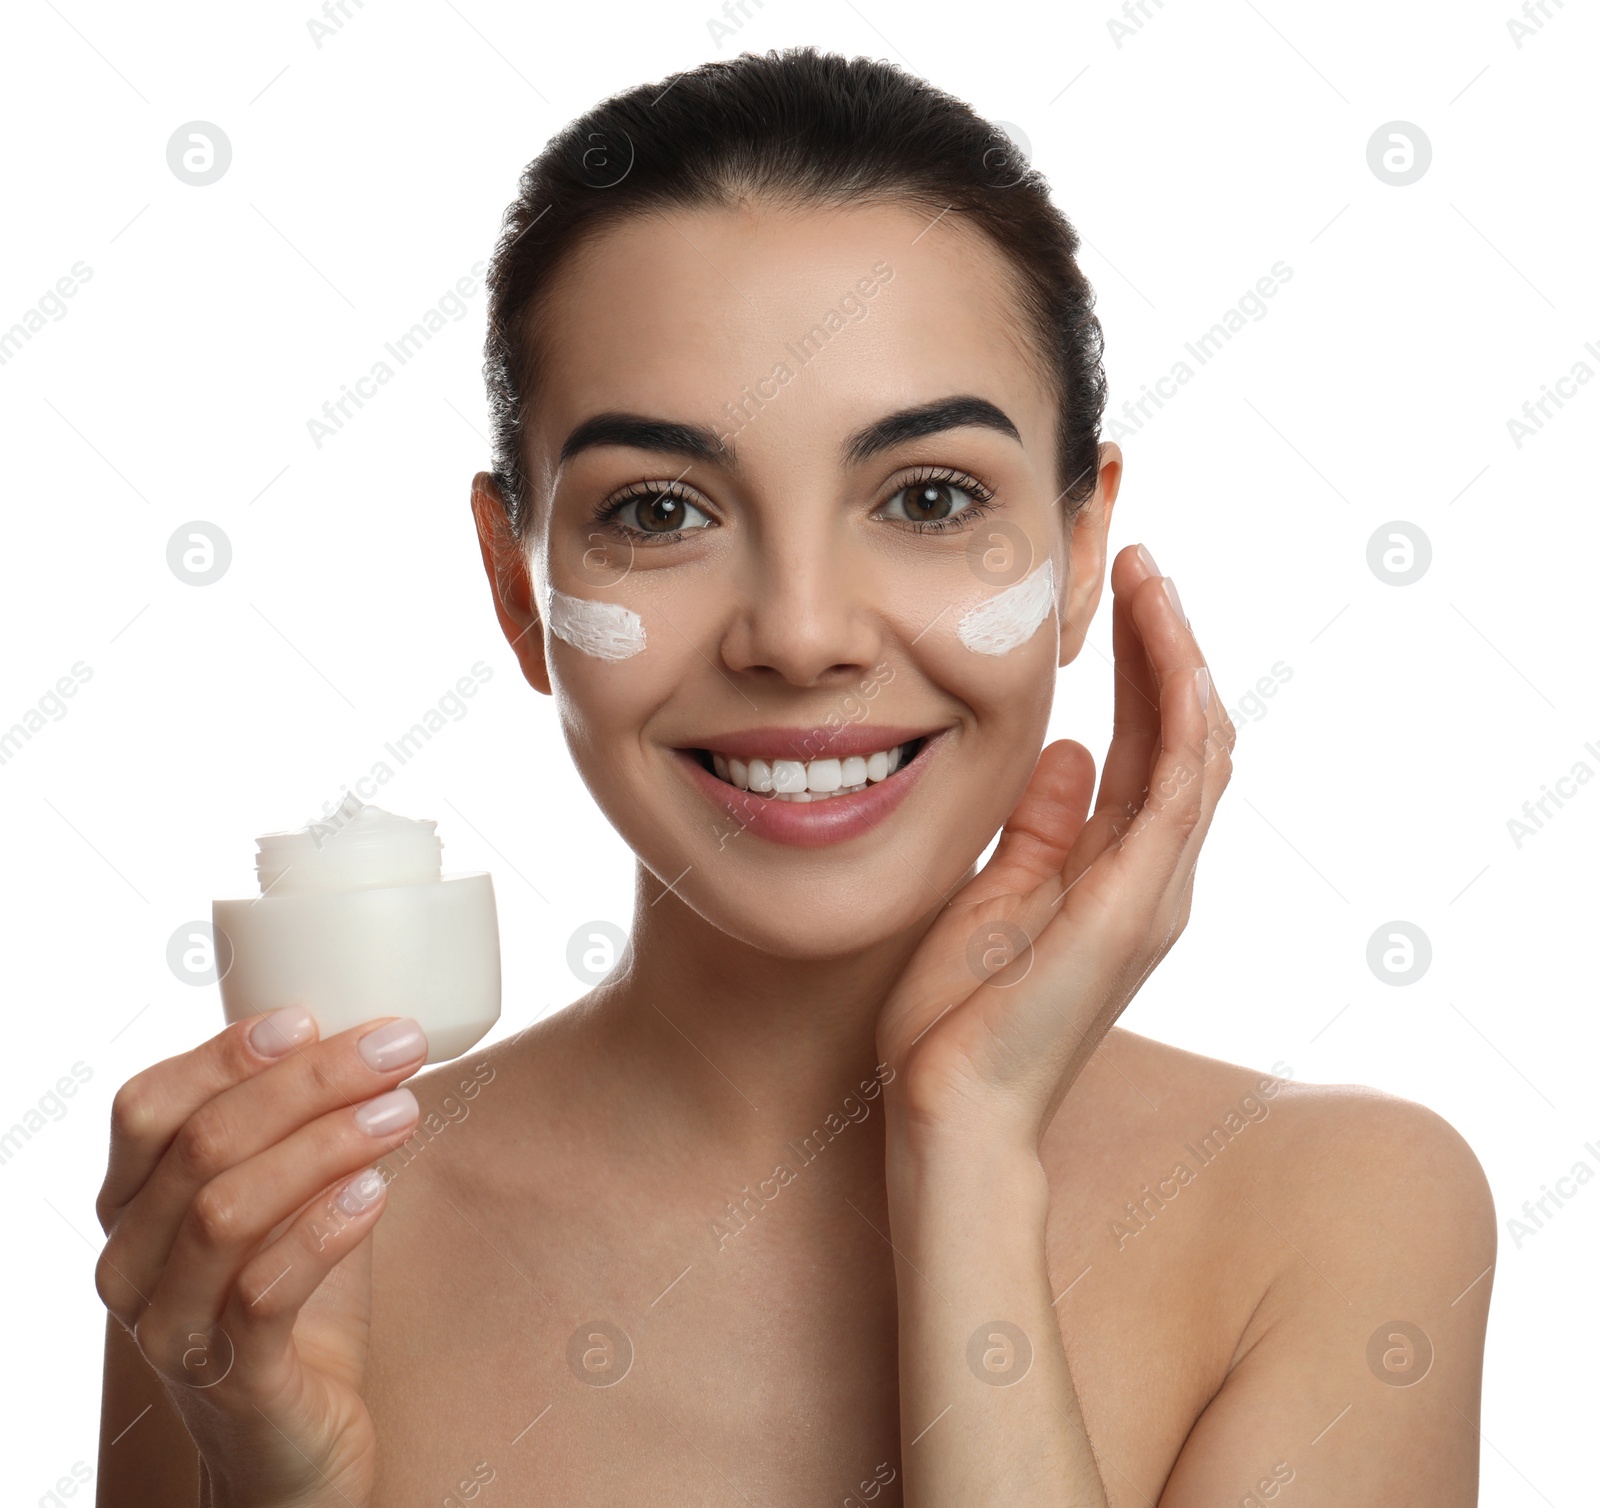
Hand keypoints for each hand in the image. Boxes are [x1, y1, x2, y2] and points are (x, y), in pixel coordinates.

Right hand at [95, 1009, 429, 1506]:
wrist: (295, 1447)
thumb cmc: (296, 1302)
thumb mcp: (291, 1200)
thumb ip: (301, 1130)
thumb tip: (371, 1033)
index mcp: (133, 1205)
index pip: (147, 1107)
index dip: (223, 1053)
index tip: (310, 1015)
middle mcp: (130, 1263)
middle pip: (202, 1143)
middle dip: (308, 1082)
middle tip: (395, 1049)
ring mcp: (168, 1326)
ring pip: (226, 1210)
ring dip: (326, 1145)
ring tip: (404, 1111)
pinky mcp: (226, 1380)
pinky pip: (261, 1292)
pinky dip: (322, 1230)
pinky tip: (376, 1192)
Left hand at [876, 543, 1235, 1151]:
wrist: (949, 1109)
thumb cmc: (959, 1017)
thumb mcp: (998, 894)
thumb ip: (1040, 826)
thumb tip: (1067, 752)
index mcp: (1116, 874)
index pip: (1150, 748)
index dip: (1143, 668)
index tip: (1120, 596)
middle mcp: (1153, 878)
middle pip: (1186, 736)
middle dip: (1167, 644)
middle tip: (1145, 564)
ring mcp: (1153, 892)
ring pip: (1195, 750)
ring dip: (1178, 659)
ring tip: (1154, 582)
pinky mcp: (1134, 906)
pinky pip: (1177, 791)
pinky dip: (1181, 717)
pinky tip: (1168, 653)